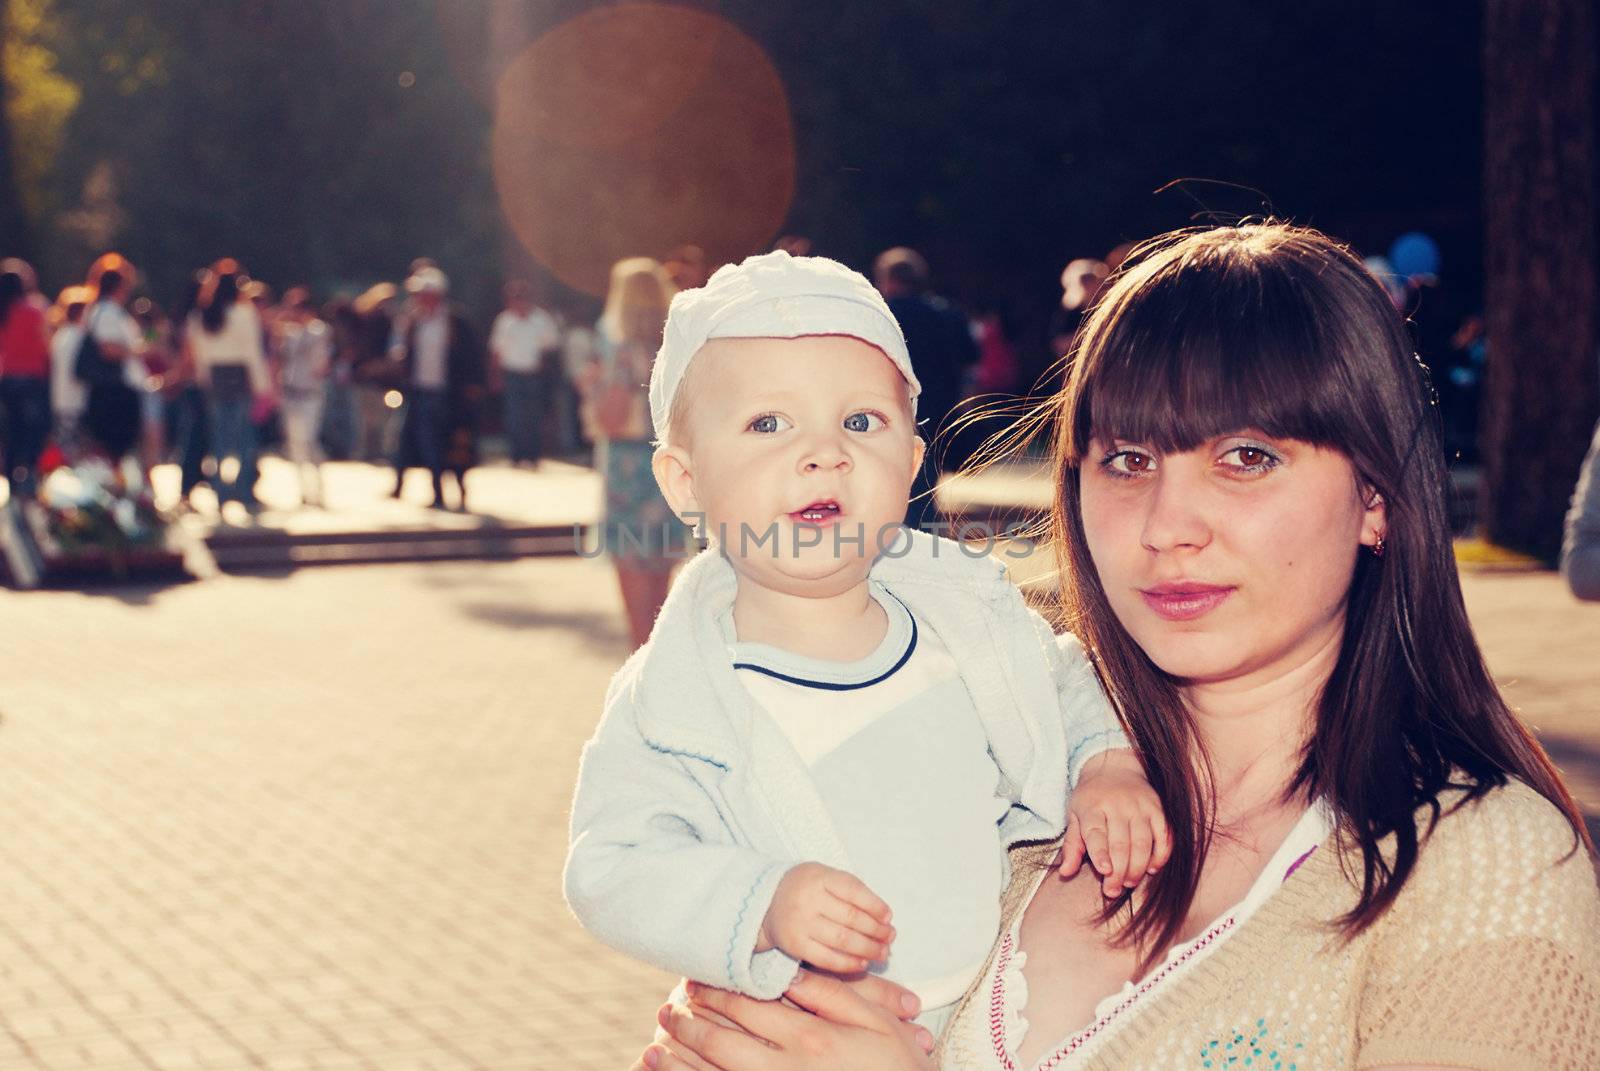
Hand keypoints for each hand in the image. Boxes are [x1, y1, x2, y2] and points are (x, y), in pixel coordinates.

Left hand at [643, 971, 934, 1070]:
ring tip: (655, 1045)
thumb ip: (830, 995)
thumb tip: (789, 974)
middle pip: (721, 1044)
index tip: (694, 981)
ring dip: (679, 1062)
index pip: (748, 1008)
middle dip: (689, 1024)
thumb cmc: (898, 1069)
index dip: (716, 992)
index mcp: (809, 1040)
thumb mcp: (875, 1024)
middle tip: (667, 1009)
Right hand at [757, 863, 894, 972]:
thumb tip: (885, 917)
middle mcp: (808, 900)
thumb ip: (852, 891)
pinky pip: (827, 959)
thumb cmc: (807, 888)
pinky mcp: (795, 946)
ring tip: (883, 952)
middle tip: (890, 938)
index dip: (875, 905)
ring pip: (843, 940)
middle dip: (876, 930)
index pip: (854, 891)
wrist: (766, 903)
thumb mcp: (825, 876)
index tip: (889, 917)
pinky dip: (848, 963)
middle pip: (851, 918)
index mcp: (819, 877)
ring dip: (868, 948)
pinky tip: (862, 963)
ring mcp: (801, 924)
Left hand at [1058, 748, 1171, 895]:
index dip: (1101, 854)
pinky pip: (1164, 835)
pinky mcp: (1158, 809)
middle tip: (1113, 890)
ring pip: (1143, 843)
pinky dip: (1161, 855)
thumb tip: (1066, 873)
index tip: (1105, 872)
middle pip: (1121, 844)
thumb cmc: (1091, 798)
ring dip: (1138, 867)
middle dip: (1118, 871)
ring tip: (1129, 882)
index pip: (1097, 833)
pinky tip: (1152, 868)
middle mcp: (1118, 806)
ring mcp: (1140, 807)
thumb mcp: (1074, 815)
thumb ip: (1072, 845)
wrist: (1115, 767)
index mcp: (1092, 807)